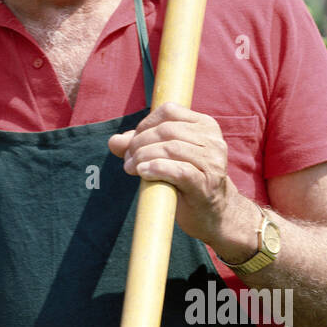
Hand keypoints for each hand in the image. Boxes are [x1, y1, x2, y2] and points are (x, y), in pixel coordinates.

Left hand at [108, 102, 257, 257]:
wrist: (213, 214)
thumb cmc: (187, 182)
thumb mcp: (166, 157)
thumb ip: (140, 145)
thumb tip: (113, 141)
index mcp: (205, 126)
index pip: (169, 111)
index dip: (145, 124)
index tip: (132, 142)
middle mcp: (213, 141)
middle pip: (166, 130)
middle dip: (139, 143)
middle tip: (128, 159)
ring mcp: (212, 163)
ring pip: (171, 148)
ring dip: (143, 157)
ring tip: (131, 168)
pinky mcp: (205, 185)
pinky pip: (178, 170)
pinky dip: (156, 168)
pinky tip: (143, 173)